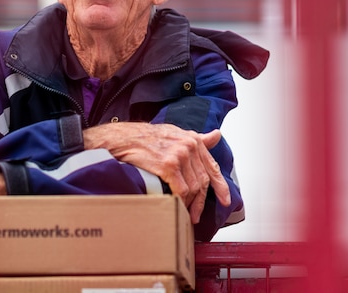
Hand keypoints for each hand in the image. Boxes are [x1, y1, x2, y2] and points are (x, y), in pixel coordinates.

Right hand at [84, 123, 229, 223]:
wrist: (122, 139)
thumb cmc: (145, 138)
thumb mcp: (174, 133)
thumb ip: (197, 138)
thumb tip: (216, 135)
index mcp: (192, 139)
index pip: (212, 166)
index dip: (221, 186)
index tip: (226, 200)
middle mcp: (189, 146)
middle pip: (202, 181)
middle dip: (201, 202)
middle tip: (196, 215)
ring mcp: (179, 156)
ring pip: (193, 188)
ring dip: (189, 204)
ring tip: (184, 212)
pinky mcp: (168, 166)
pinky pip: (181, 190)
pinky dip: (180, 201)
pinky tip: (176, 205)